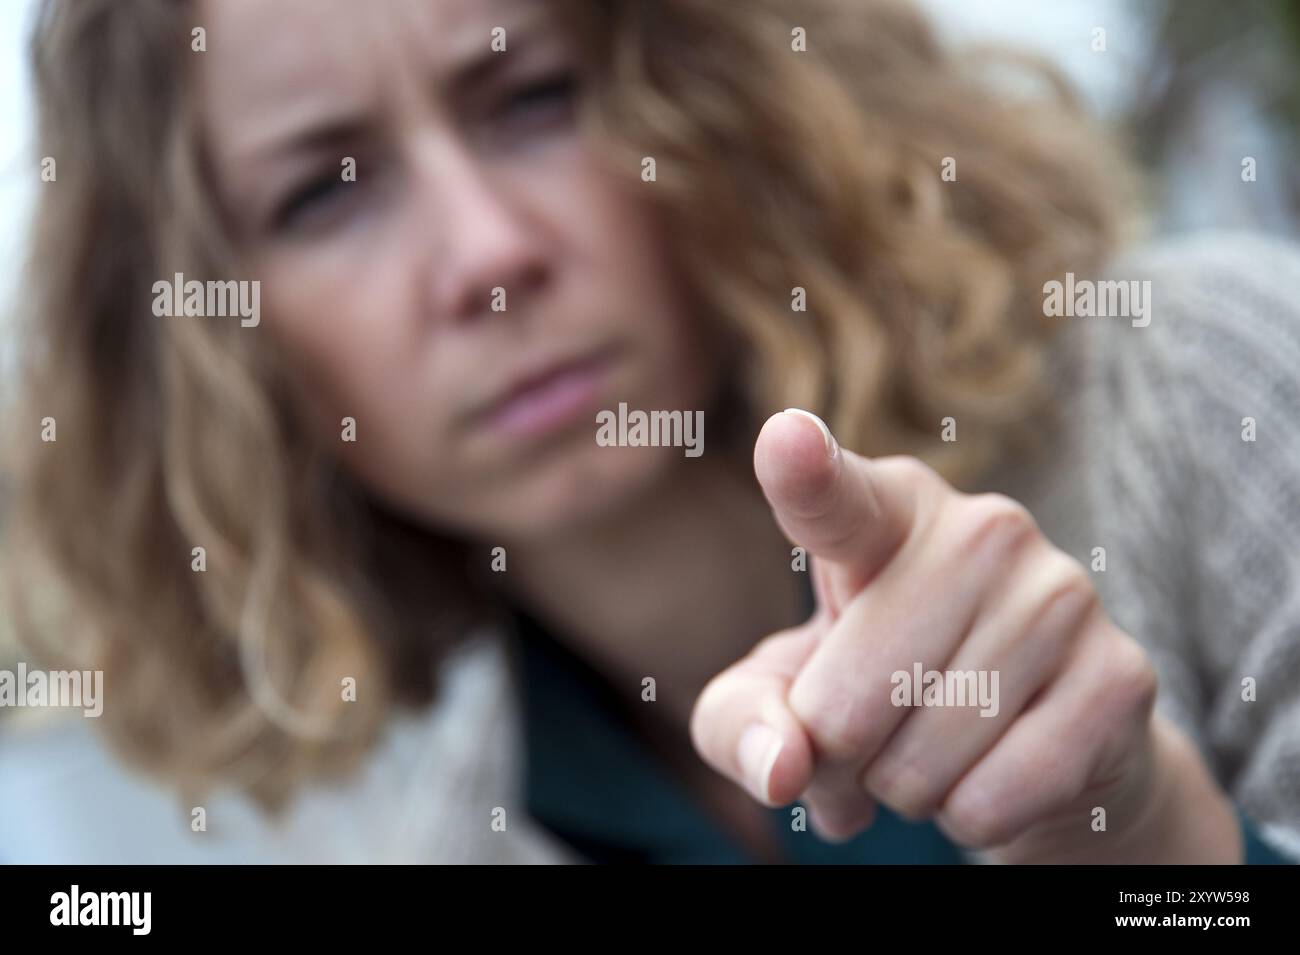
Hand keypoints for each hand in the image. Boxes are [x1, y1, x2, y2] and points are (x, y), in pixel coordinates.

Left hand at [690, 409, 1240, 861]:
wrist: (1038, 738)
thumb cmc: (877, 694)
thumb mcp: (784, 699)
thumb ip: (741, 722)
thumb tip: (783, 767)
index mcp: (884, 510)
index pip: (835, 496)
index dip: (804, 472)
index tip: (785, 438)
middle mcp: (980, 529)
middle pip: (843, 709)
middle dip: (839, 759)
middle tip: (873, 734)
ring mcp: (1060, 594)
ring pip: (916, 767)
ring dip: (905, 792)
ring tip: (935, 747)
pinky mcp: (1119, 676)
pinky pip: (991, 801)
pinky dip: (970, 819)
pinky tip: (993, 772)